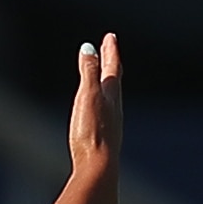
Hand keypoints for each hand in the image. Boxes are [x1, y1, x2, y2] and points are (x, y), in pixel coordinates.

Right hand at [68, 34, 121, 173]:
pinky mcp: (104, 138)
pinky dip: (102, 103)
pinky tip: (98, 112)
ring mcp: (111, 124)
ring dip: (107, 84)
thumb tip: (89, 48)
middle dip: (110, 64)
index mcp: (111, 95)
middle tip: (109, 51)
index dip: (110, 51)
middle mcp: (114, 108)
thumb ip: (89, 72)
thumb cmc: (92, 131)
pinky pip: (105, 113)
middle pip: (114, 81)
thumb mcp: (87, 96)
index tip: (110, 37)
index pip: (112, 68)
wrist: (98, 166)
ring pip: (111, 98)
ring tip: (104, 78)